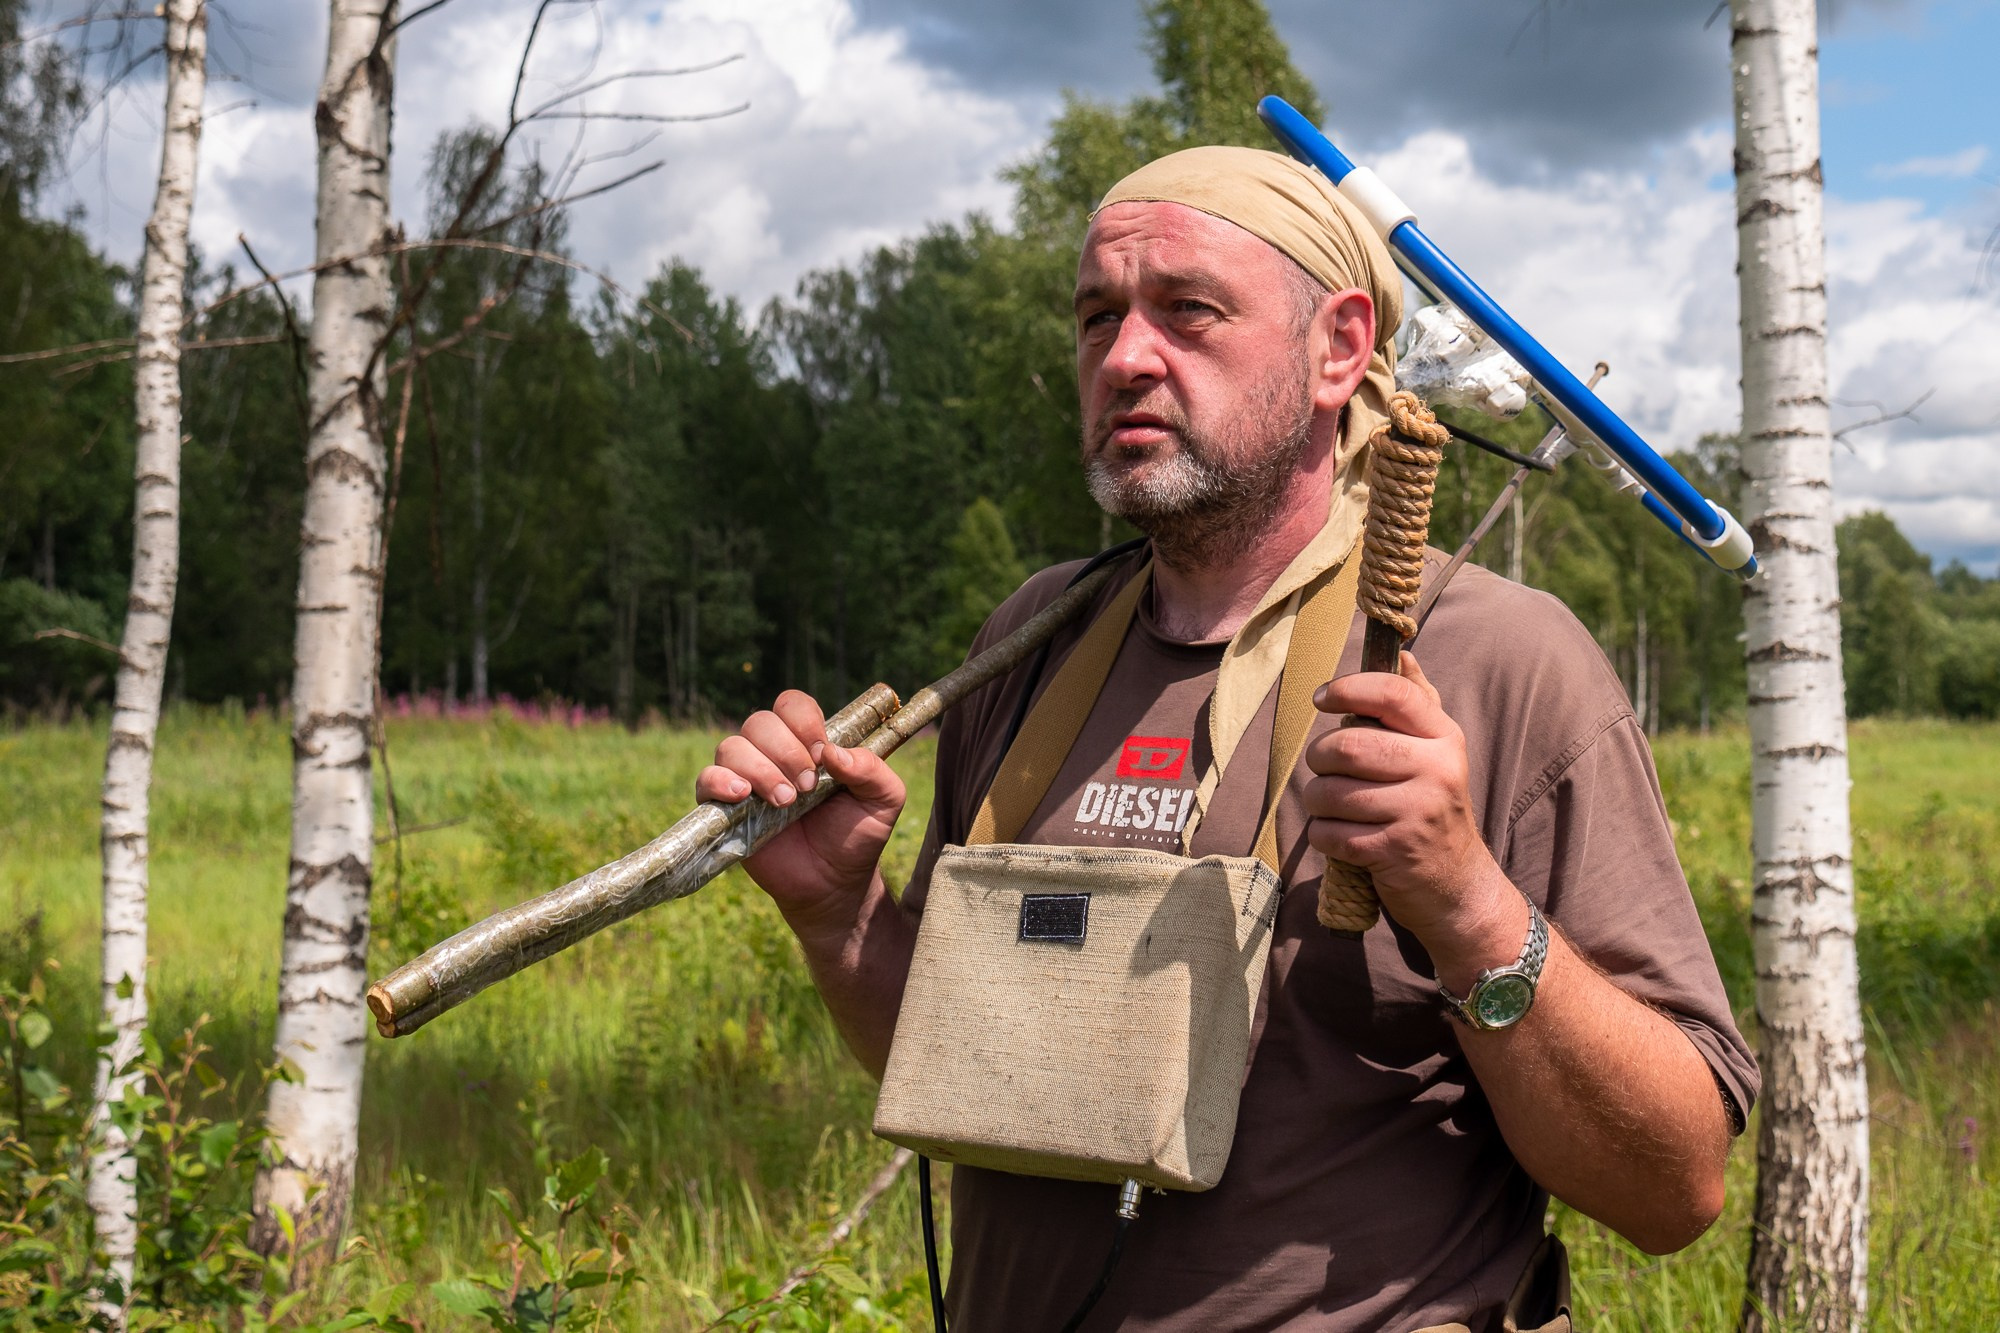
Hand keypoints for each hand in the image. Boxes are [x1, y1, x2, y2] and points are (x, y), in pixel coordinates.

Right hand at [695, 690, 906, 925]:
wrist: (834, 883)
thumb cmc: (856, 836)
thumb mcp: (884, 799)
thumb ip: (871, 769)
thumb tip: (833, 751)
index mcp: (808, 743)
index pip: (792, 705)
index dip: (803, 722)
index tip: (821, 754)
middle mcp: (773, 755)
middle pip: (760, 723)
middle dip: (785, 752)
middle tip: (806, 787)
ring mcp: (746, 780)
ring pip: (732, 748)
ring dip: (760, 770)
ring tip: (785, 802)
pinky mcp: (725, 809)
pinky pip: (706, 780)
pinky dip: (720, 782)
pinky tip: (743, 796)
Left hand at [1302, 652, 1522, 982]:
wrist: (1458, 886)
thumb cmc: (1432, 808)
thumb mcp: (1436, 753)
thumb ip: (1417, 704)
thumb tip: (1402, 653)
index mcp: (1444, 737)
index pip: (1392, 693)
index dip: (1346, 688)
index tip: (1321, 699)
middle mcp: (1437, 769)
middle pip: (1347, 746)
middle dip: (1320, 758)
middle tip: (1324, 768)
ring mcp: (1417, 812)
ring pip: (1330, 792)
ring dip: (1317, 801)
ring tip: (1332, 806)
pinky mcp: (1394, 852)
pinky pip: (1329, 832)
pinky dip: (1323, 836)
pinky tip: (1342, 838)